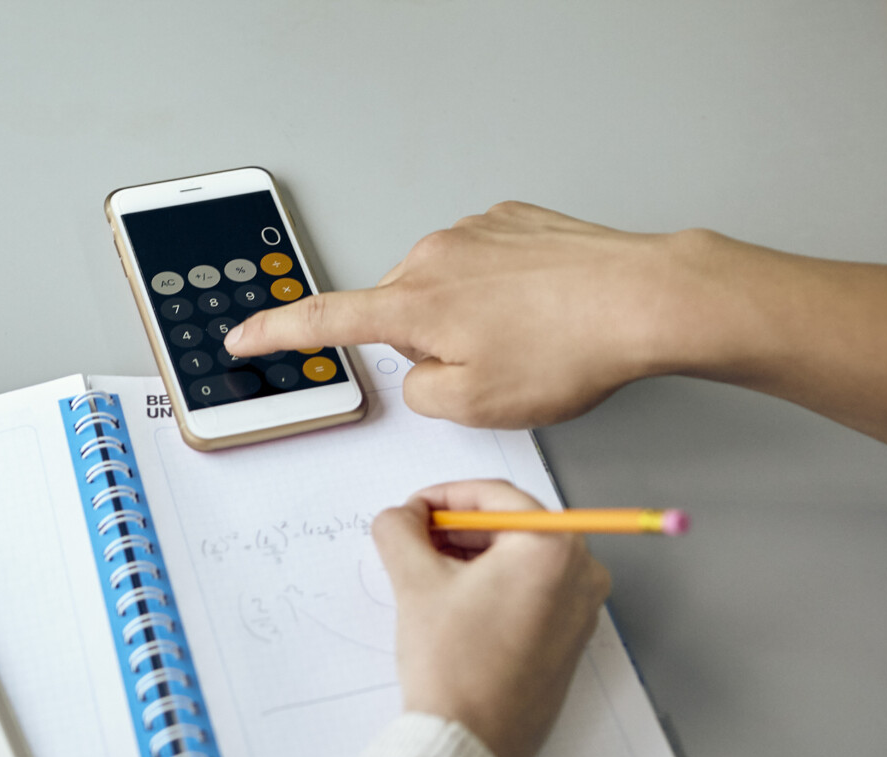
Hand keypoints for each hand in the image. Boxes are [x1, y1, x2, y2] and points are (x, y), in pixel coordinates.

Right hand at [225, 202, 702, 427]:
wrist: (643, 297)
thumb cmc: (568, 349)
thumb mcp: (475, 406)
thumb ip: (421, 393)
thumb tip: (419, 370)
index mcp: (412, 304)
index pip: (323, 320)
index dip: (276, 334)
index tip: (243, 335)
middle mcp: (432, 256)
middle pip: (400, 313)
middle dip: (428, 346)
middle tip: (486, 371)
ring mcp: (474, 231)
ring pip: (445, 291)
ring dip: (470, 320)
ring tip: (528, 342)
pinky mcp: (513, 221)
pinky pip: (484, 266)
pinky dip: (501, 294)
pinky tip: (542, 313)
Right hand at [372, 480, 609, 756]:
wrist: (473, 744)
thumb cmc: (454, 667)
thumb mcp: (415, 583)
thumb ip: (401, 530)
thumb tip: (401, 516)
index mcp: (553, 546)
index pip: (495, 495)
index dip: (443, 497)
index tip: (411, 511)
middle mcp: (581, 572)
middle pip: (513, 525)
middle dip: (458, 528)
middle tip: (414, 541)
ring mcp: (582, 609)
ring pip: (521, 559)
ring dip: (474, 557)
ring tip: (428, 575)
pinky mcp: (571, 639)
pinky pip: (533, 591)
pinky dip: (495, 586)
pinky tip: (455, 604)